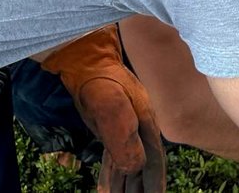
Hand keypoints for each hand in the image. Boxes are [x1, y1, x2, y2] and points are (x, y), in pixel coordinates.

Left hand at [42, 25, 165, 191]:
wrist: (84, 58)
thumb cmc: (97, 80)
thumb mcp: (110, 107)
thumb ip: (123, 137)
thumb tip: (134, 168)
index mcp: (146, 125)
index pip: (153, 162)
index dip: (154, 184)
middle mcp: (140, 127)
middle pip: (144, 165)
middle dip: (142, 188)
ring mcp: (126, 126)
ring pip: (129, 162)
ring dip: (128, 184)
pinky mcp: (110, 126)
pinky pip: (114, 156)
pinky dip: (113, 174)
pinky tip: (109, 185)